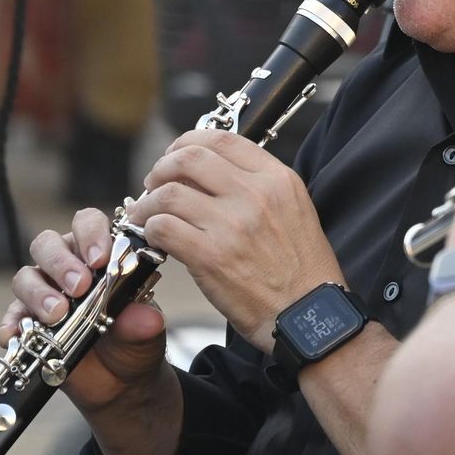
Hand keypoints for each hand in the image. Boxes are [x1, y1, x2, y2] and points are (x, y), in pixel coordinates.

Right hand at [3, 208, 170, 415]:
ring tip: (57, 314)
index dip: (91, 234)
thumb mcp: (146, 333)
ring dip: (38, 293)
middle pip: (48, 244)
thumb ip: (143, 322)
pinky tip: (19, 336)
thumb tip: (144, 317)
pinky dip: (13, 326)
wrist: (122, 383)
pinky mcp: (28, 325)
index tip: (101, 258)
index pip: (87, 224)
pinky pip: (11, 318)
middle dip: (61, 262)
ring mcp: (44, 295)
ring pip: (25, 276)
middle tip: (79, 286)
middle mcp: (67, 268)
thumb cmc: (134, 342)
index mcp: (98, 254)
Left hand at [129, 129, 343, 352]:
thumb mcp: (295, 209)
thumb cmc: (302, 269)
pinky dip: (150, 230)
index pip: (222, 139)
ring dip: (148, 202)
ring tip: (146, 214)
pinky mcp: (211, 256)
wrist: (308, 315)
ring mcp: (232, 224)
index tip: (176, 155)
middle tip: (155, 182)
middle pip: (189, 157)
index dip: (188, 141)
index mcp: (277, 179)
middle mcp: (254, 194)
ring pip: (168, 193)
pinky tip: (154, 238)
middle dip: (162, 166)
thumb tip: (214, 173)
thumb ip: (260, 186)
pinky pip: (163, 228)